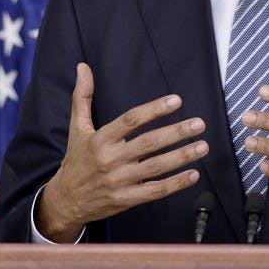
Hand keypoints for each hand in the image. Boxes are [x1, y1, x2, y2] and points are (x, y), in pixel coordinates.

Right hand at [37, 63, 207, 241]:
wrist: (66, 200)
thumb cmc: (76, 160)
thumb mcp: (77, 128)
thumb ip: (82, 97)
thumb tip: (83, 67)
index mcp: (100, 139)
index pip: (131, 120)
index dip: (154, 109)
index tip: (176, 100)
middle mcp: (110, 159)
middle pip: (149, 143)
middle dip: (176, 132)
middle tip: (199, 124)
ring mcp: (119, 180)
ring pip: (156, 167)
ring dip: (182, 156)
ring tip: (202, 146)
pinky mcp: (126, 199)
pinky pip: (155, 191)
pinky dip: (175, 184)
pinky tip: (193, 174)